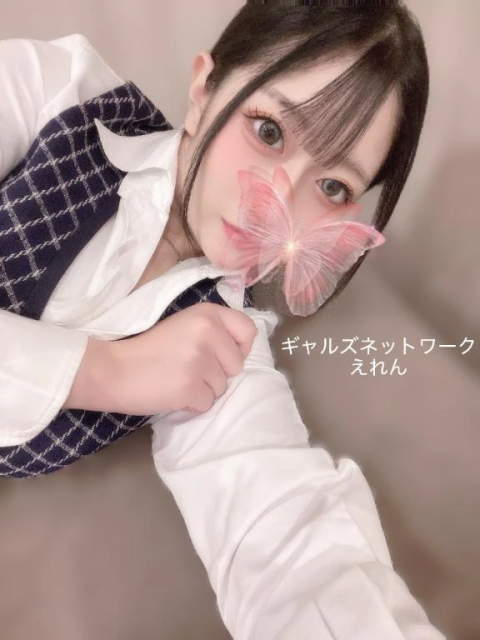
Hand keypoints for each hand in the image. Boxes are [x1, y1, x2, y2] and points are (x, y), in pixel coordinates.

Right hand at [64, 302, 257, 414]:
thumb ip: (212, 331)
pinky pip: (207, 403)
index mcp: (207, 313)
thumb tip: (240, 352)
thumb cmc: (148, 348)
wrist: (112, 368)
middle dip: (218, 373)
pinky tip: (171, 391)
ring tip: (176, 379)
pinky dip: (191, 403)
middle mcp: (207, 332)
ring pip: (222, 387)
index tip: (223, 355)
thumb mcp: (183, 325)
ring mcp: (200, 360)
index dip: (240, 348)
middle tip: (188, 367)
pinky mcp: (190, 387)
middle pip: (237, 365)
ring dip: (203, 389)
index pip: (248, 331)